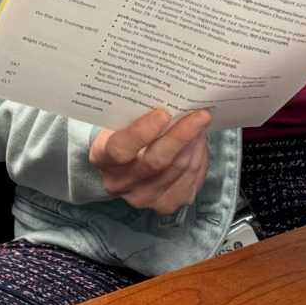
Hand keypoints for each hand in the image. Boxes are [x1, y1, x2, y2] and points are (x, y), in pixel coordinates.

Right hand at [88, 107, 211, 214]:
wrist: (131, 159)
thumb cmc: (131, 130)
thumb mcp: (126, 120)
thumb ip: (143, 113)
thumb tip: (175, 100)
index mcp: (103, 157)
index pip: (120, 149)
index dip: (142, 132)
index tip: (163, 113)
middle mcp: (119, 183)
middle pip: (155, 162)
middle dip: (182, 136)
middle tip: (201, 115)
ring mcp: (142, 198)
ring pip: (178, 170)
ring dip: (195, 145)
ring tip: (202, 124)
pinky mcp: (166, 204)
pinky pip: (191, 181)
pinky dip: (199, 159)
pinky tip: (199, 144)